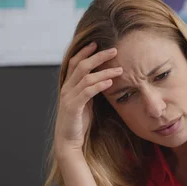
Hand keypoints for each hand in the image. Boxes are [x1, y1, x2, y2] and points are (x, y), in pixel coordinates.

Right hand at [53, 42, 121, 158]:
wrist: (69, 142)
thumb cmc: (79, 123)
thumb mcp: (85, 103)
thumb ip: (90, 90)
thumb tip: (102, 79)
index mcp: (68, 86)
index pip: (74, 63)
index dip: (85, 52)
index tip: (97, 43)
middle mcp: (66, 89)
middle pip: (81, 65)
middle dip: (98, 56)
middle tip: (114, 50)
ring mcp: (68, 97)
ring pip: (86, 77)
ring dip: (104, 72)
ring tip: (120, 70)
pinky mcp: (73, 107)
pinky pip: (87, 92)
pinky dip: (99, 85)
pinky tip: (110, 82)